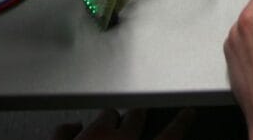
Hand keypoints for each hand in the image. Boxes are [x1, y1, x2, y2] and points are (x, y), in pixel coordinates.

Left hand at [53, 108, 193, 139]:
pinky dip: (72, 128)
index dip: (180, 124)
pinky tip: (73, 128)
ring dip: (109, 119)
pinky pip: (66, 128)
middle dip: (139, 117)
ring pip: (103, 117)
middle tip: (141, 115)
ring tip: (111, 121)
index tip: (187, 114)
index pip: (169, 137)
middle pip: (135, 119)